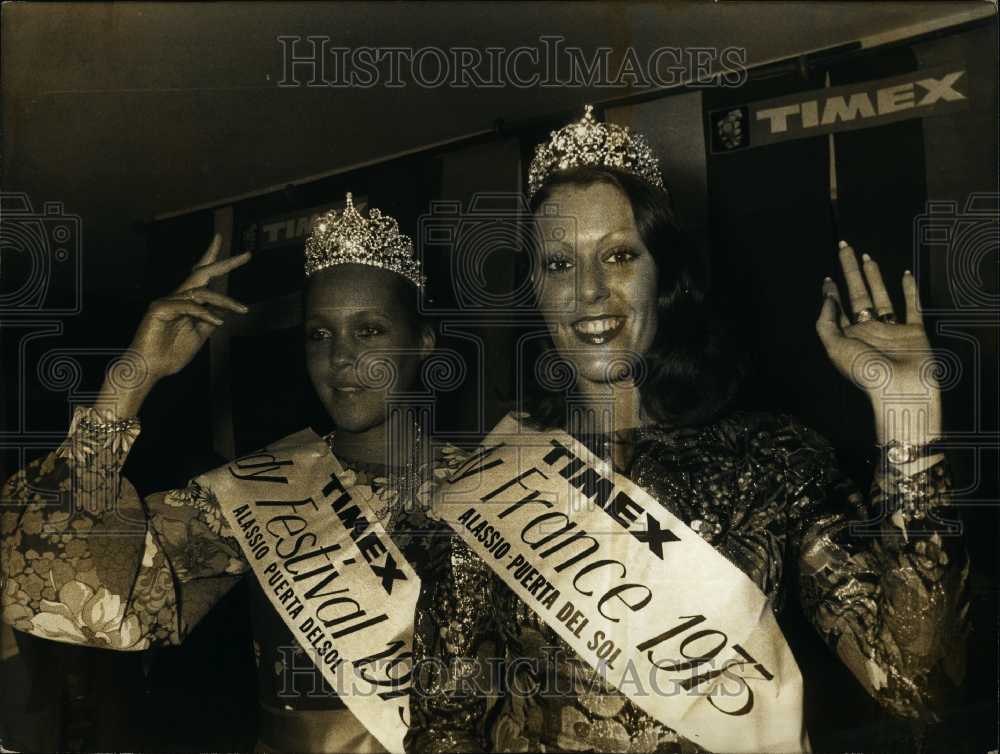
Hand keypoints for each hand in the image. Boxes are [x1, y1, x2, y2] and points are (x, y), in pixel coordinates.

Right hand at [98, 234, 250, 417]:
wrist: (151, 369)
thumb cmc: (171, 354)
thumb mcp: (199, 335)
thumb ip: (210, 320)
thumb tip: (225, 311)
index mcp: (186, 301)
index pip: (204, 278)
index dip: (219, 263)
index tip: (242, 255)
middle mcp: (177, 297)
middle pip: (203, 273)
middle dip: (225, 263)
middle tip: (247, 255)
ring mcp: (168, 301)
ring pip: (201, 292)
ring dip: (225, 300)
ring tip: (242, 309)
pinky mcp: (160, 308)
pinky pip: (189, 306)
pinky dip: (206, 313)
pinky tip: (218, 322)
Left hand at [816, 241, 941, 444]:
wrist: (902, 391)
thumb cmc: (866, 373)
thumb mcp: (835, 347)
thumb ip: (827, 321)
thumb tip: (827, 296)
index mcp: (848, 336)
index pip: (837, 308)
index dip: (831, 291)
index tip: (826, 277)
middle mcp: (868, 330)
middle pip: (858, 293)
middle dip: (850, 270)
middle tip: (844, 246)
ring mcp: (892, 329)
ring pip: (882, 296)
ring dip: (874, 276)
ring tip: (867, 256)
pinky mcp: (914, 331)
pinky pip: (912, 306)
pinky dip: (909, 290)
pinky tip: (904, 274)